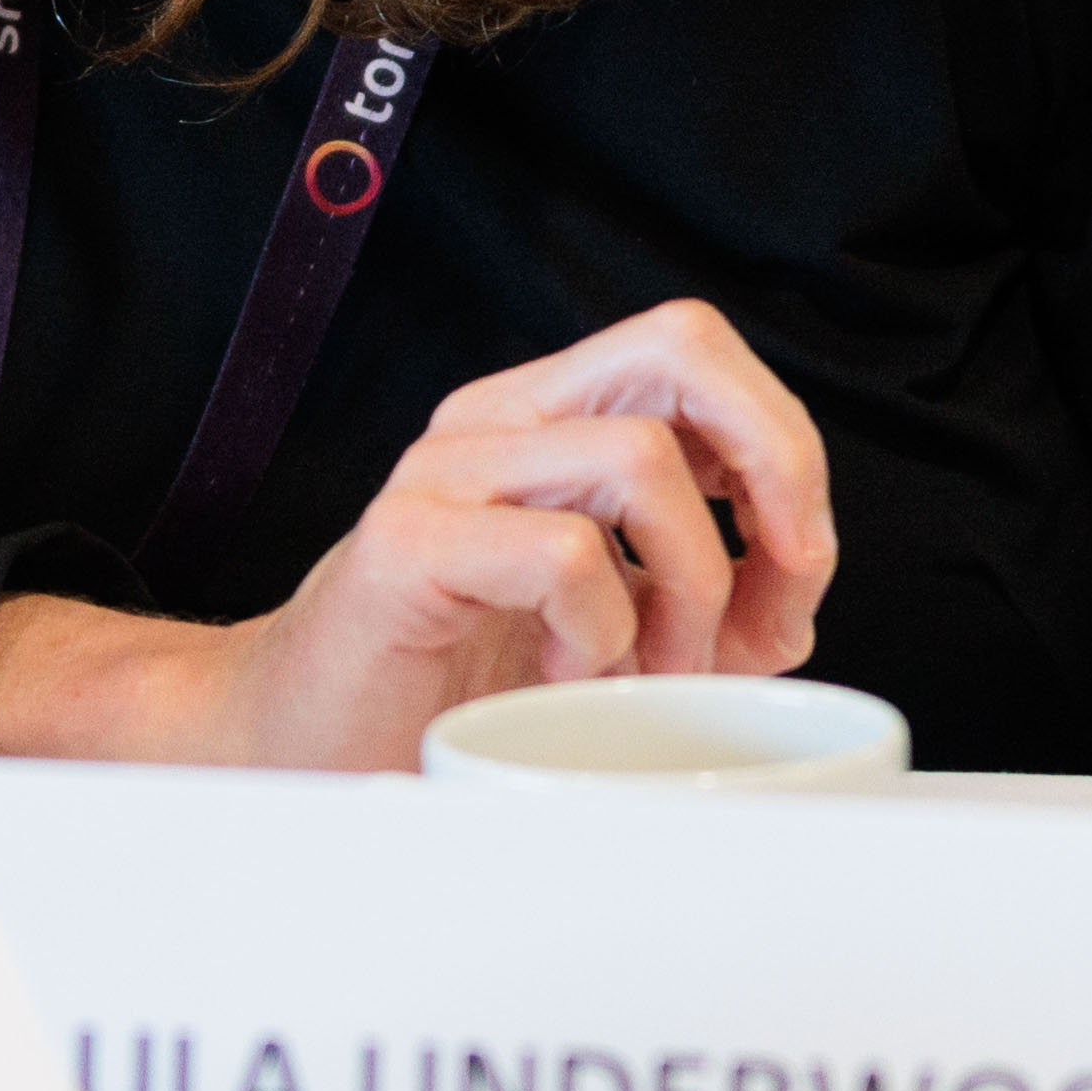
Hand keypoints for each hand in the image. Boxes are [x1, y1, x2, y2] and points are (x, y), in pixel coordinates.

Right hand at [0, 303, 837, 770]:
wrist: (297, 746)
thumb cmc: (453, 689)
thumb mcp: (615, 626)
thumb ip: (705, 595)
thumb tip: (791, 598)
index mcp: (547, 417)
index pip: (696, 354)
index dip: (781, 449)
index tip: (794, 574)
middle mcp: (497, 420)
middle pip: (682, 344)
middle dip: (773, 463)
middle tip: (772, 589)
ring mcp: (445, 472)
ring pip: (640, 460)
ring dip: (689, 591)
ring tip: (651, 673)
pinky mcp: (407, 544)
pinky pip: (563, 556)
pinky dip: (603, 636)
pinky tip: (568, 682)